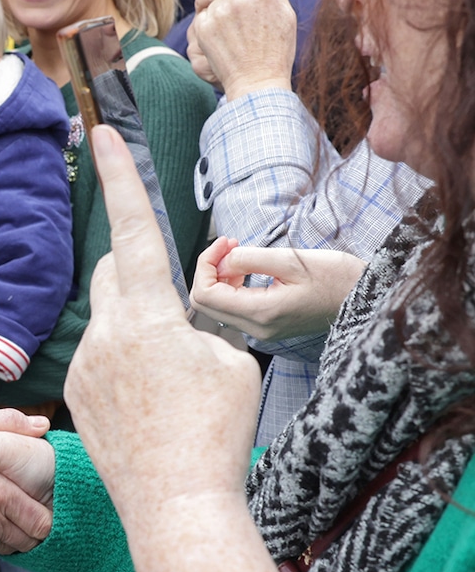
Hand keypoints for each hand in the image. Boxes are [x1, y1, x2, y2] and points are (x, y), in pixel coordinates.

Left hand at [64, 126, 261, 519]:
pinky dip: (119, 361)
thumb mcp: (229, 362)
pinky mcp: (74, 392)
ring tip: (162, 377)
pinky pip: (96, 355)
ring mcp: (84, 364)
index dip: (121, 176)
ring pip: (104, 316)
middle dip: (136, 273)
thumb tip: (173, 321)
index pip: (134, 228)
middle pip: (113, 272)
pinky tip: (144, 403)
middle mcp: (106, 331)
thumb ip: (196, 324)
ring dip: (131, 323)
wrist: (177, 506)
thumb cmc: (214, 433)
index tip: (101, 133)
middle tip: (171, 316)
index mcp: (148, 314)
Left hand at [190, 236, 365, 340]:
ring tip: (239, 250)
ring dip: (221, 274)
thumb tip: (221, 261)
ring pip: (218, 303)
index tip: (226, 242)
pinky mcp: (267, 324)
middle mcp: (256, 329)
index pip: (205, 295)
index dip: (206, 264)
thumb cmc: (335, 277)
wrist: (366, 298)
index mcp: (261, 313)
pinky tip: (246, 265)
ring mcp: (261, 330)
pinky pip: (234, 305)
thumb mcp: (292, 260)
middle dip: (211, 268)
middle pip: (206, 302)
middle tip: (230, 243)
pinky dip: (232, 283)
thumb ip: (250, 259)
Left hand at [191, 0, 295, 99]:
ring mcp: (218, 13)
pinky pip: (203, 14)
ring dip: (221, 9)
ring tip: (235, 30)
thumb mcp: (285, 14)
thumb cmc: (276, 49)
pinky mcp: (203, 27)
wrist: (257, 82)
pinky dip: (211, 24)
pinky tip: (225, 38)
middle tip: (243, 14)